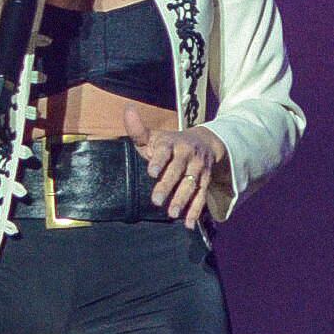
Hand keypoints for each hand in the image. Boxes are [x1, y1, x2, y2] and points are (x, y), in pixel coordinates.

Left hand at [124, 110, 225, 229]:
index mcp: (172, 143)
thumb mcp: (155, 136)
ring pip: (192, 184)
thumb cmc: (170, 143)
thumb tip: (127, 109)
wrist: (205, 142)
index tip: (152, 172)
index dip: (159, 161)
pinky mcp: (206, 180)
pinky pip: (202, 196)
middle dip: (168, 185)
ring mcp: (198, 168)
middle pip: (178, 170)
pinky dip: (197, 210)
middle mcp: (187, 154)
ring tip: (172, 214)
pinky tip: (189, 224)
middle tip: (157, 201)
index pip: (165, 151)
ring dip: (183, 199)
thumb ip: (138, 129)